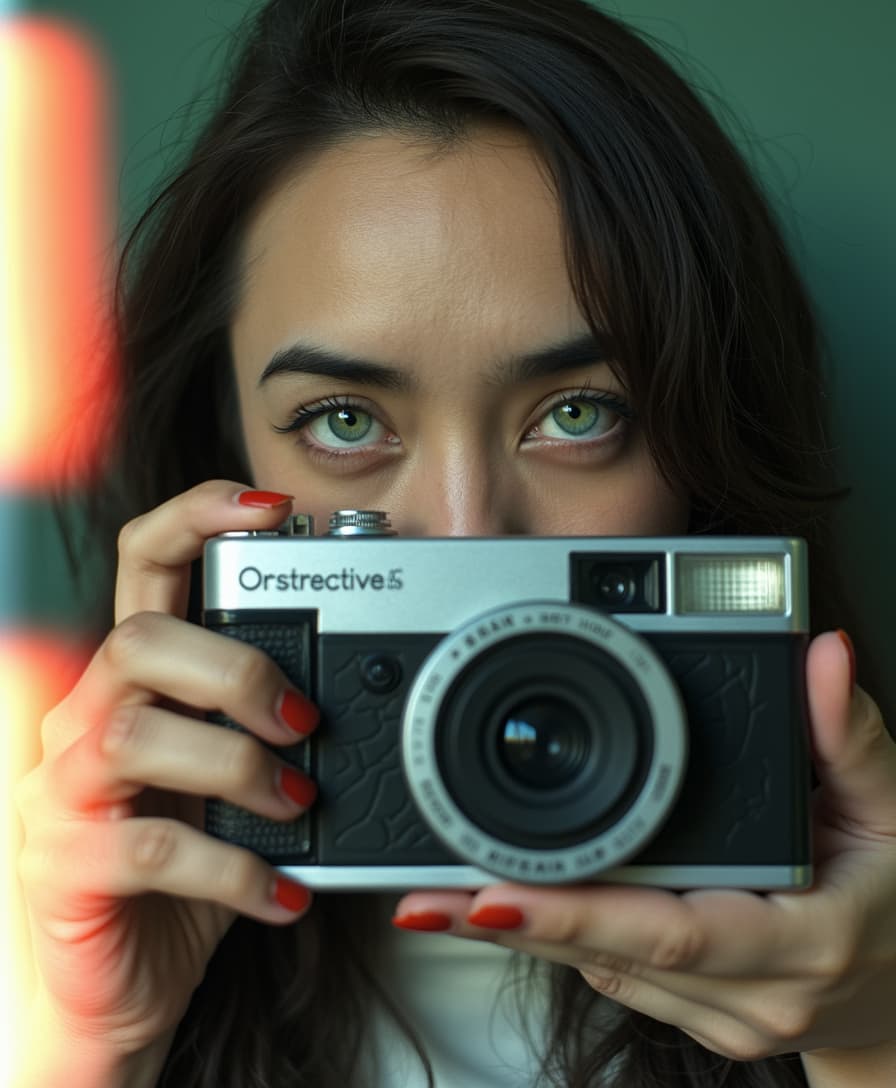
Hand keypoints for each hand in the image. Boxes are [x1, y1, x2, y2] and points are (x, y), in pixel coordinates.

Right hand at [15, 481, 316, 1071]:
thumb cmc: (185, 866)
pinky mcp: (63, 863)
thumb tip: (368, 694)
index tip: (274, 509)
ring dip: (235, 765)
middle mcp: (84, 718)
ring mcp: (61, 790)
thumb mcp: (234, 781)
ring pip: (133, 734)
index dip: (197, 518)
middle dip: (234, 668)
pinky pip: (146, 848)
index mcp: (134, 679)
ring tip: (296, 800)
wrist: (124, 979)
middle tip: (303, 718)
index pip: (143, 563)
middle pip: (138, 639)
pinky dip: (232, 868)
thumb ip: (271, 729)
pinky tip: (281, 890)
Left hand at [394, 631, 895, 1063]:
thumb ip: (851, 735)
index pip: (672, 928)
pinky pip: (612, 973)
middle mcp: (750, 995)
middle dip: (512, 922)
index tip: (489, 893)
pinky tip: (502, 908)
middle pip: (609, 954)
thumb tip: (823, 655)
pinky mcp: (695, 1013)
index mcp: (799, 942)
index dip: (576, 912)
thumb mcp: (895, 815)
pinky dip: (556, 938)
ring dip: (521, 933)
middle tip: (427, 893)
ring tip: (438, 897)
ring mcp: (718, 1016)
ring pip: (598, 969)